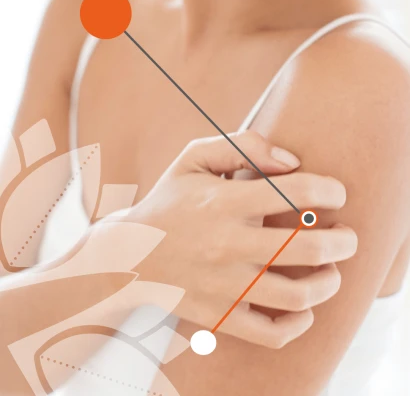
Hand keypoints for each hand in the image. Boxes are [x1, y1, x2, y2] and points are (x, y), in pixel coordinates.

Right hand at [130, 131, 356, 348]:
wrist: (129, 254)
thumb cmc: (170, 200)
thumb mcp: (194, 157)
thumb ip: (243, 144)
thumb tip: (293, 162)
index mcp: (223, 202)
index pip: (297, 192)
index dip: (331, 190)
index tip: (337, 194)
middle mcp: (226, 244)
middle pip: (308, 248)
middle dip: (344, 241)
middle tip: (348, 236)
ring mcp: (223, 285)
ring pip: (297, 296)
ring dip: (329, 283)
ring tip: (332, 271)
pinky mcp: (219, 315)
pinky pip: (270, 334)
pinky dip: (298, 325)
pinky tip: (304, 309)